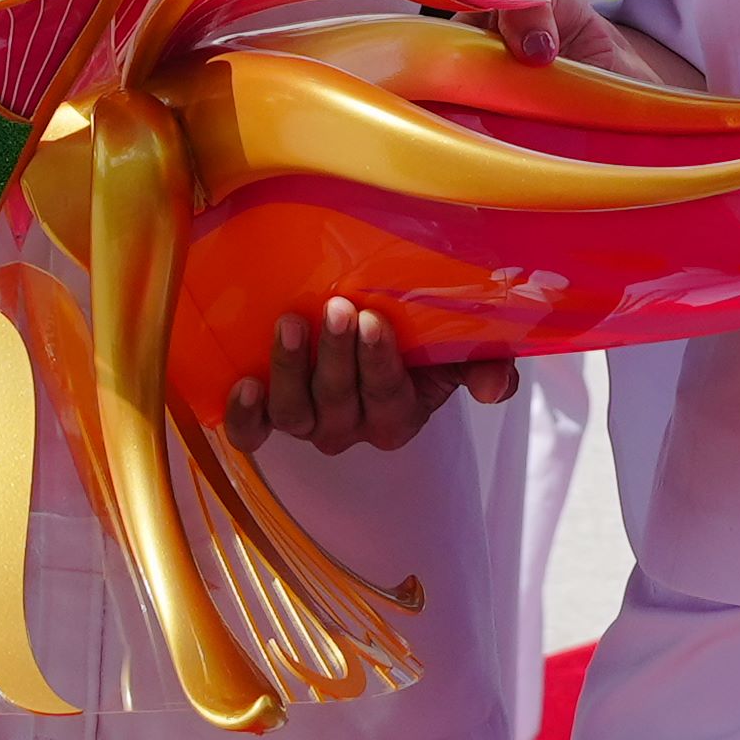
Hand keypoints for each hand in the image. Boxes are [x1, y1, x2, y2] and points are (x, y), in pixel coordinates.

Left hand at [228, 298, 510, 453]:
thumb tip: (495, 386)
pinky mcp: (268, 416)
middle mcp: (349, 429)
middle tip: (337, 307)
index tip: (372, 319)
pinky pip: (253, 432)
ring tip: (291, 323)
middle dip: (337, 354)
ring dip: (290, 368)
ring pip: (294, 414)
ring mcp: (306, 424)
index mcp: (396, 418)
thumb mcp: (456, 352)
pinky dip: (245, 416)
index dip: (377, 362)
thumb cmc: (415, 343)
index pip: (387, 397)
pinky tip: (243, 384)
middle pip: (338, 402)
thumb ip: (483, 364)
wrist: (364, 336)